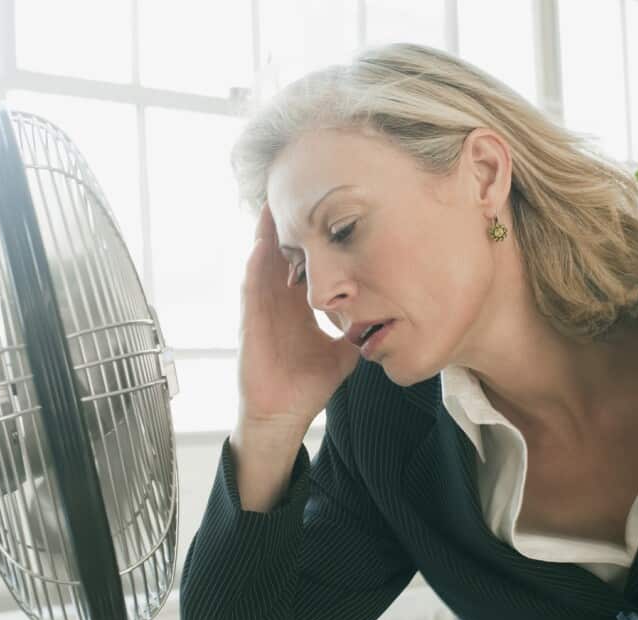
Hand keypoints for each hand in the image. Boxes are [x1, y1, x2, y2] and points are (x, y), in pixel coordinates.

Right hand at [236, 204, 361, 429]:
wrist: (283, 414)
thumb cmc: (307, 385)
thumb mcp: (344, 352)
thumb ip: (359, 332)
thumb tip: (388, 320)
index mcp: (297, 305)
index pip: (304, 262)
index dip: (312, 237)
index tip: (324, 208)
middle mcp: (277, 301)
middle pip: (281, 252)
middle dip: (287, 223)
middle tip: (293, 186)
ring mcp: (261, 309)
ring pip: (262, 262)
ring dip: (266, 234)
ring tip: (273, 200)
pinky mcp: (249, 322)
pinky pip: (250, 287)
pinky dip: (255, 266)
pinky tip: (260, 244)